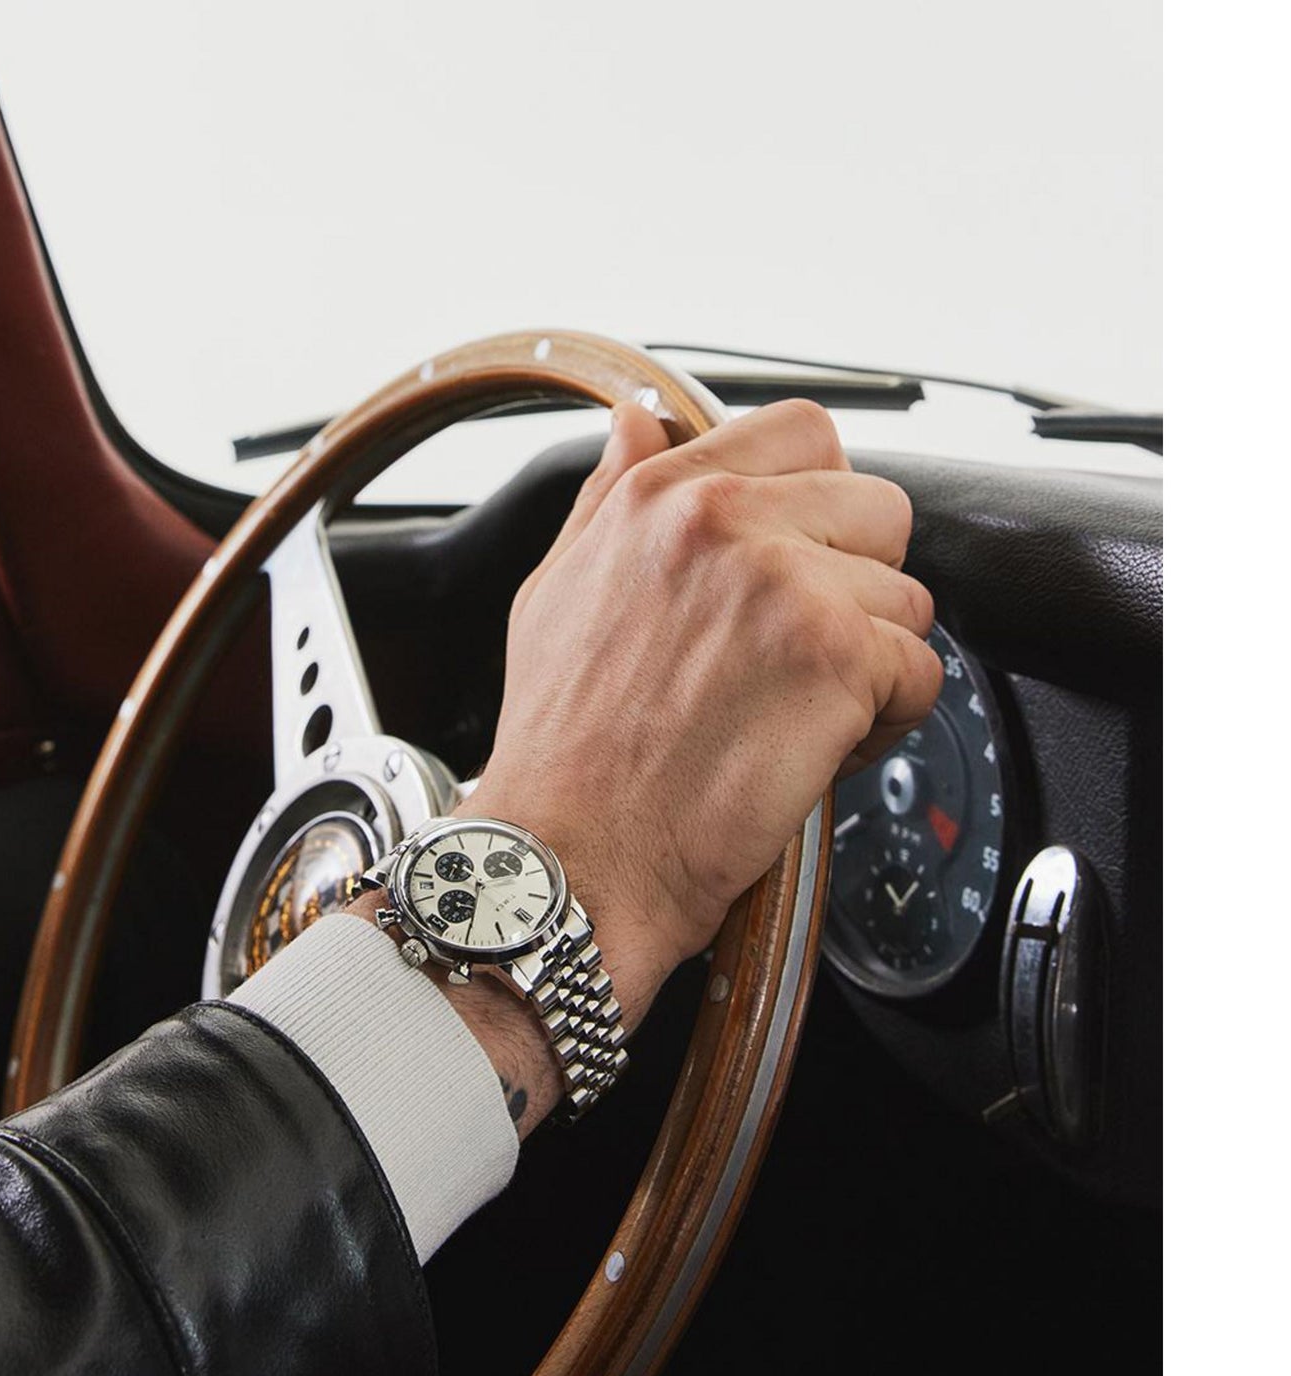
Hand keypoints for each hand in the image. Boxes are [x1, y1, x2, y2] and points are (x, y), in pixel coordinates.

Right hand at [464, 398, 941, 1036]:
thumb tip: (637, 420)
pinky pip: (921, 674)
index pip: (801, 433)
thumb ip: (607, 497)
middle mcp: (725, 524)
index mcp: (662, 499)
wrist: (568, 857)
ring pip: (905, 599)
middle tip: (798, 652)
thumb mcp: (553, 592)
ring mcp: (787, 586)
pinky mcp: (836, 660)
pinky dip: (884, 723)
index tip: (799, 560)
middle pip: (878, 509)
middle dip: (857, 583)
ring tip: (794, 713)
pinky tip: (814, 748)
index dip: (817, 503)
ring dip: (868, 662)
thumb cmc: (559, 748)